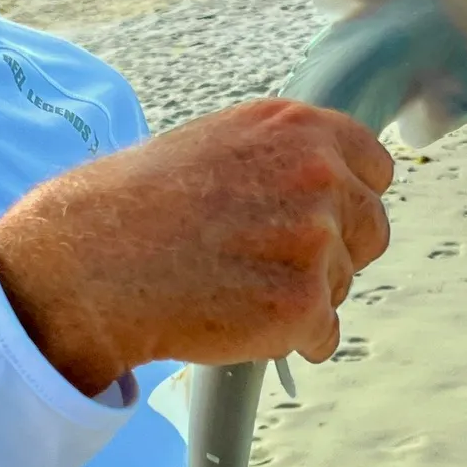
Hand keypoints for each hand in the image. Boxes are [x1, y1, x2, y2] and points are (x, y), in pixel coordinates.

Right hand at [0, 98, 393, 395]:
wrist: (92, 259)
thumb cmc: (140, 202)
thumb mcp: (219, 142)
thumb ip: (283, 156)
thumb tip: (329, 180)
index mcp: (298, 127)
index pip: (374, 167)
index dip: (345, 199)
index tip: (318, 218)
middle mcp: (317, 173)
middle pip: (370, 228)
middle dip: (334, 251)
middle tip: (268, 261)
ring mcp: (314, 238)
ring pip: (345, 283)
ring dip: (305, 295)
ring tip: (235, 285)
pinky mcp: (303, 301)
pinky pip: (325, 334)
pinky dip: (291, 339)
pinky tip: (241, 321)